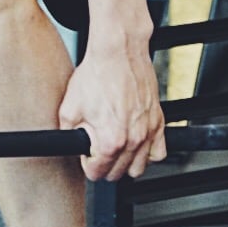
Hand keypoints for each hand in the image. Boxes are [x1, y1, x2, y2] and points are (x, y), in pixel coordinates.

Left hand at [58, 32, 165, 181]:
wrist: (118, 52)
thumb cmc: (96, 74)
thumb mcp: (68, 108)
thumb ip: (69, 135)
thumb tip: (72, 146)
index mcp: (110, 141)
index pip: (96, 173)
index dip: (86, 163)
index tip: (85, 154)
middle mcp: (133, 140)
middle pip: (118, 174)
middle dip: (104, 164)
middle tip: (96, 148)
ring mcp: (148, 132)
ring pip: (139, 168)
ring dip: (126, 162)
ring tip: (115, 147)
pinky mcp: (158, 121)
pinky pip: (158, 152)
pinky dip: (148, 153)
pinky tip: (135, 143)